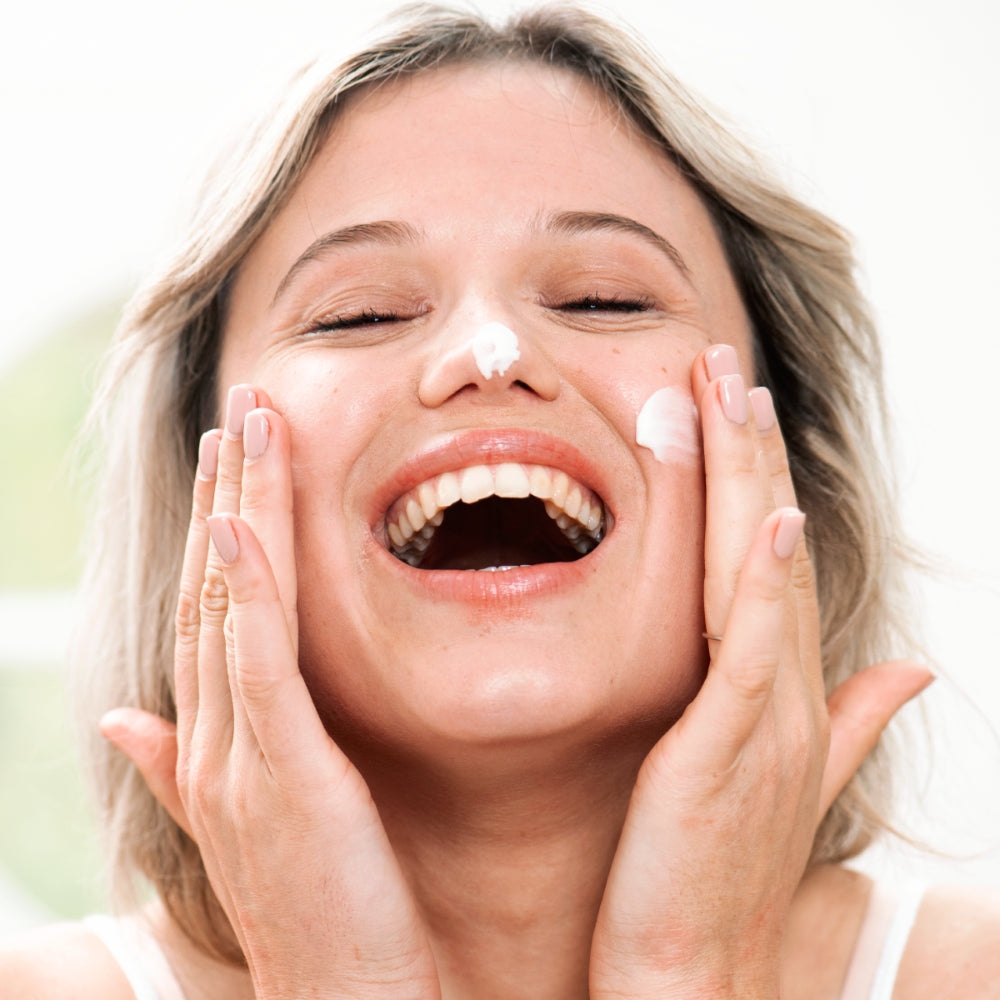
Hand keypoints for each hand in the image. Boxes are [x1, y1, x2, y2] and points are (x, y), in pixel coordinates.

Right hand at [101, 385, 440, 999]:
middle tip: (242, 410)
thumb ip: (178, 764)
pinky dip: (249, 593)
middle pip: (216, 590)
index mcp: (213, 742)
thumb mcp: (242, 822)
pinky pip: (261, 667)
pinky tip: (242, 529)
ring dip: (239, 511)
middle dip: (228, 494)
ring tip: (247, 428)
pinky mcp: (287, 775)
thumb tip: (123, 717)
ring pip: (233, 608)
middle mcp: (214, 738)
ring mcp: (243, 755)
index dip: (217, 530)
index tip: (233, 460)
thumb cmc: (309, 910)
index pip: (211, 612)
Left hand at [589, 346, 931, 998]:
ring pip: (757, 573)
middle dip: (747, 449)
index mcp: (782, 687)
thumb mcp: (786, 775)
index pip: (771, 559)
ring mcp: (765, 715)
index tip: (736, 409)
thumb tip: (912, 668)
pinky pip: (752, 650)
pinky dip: (765, 583)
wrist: (698, 968)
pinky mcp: (733, 749)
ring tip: (734, 395)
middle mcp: (784, 688)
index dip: (758, 479)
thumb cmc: (719, 868)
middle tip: (725, 363)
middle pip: (766, 542)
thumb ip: (850, 717)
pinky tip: (768, 518)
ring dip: (748, 480)